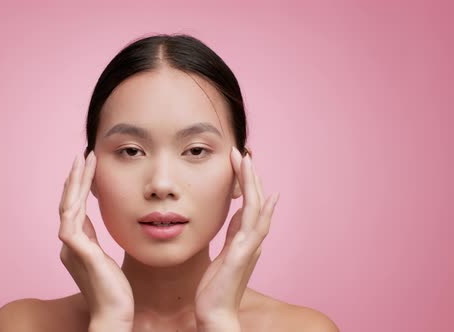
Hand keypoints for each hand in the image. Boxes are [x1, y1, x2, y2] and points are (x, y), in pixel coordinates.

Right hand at [58, 152, 133, 328]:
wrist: (114, 314)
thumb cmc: (114, 289)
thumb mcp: (103, 257)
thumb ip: (93, 240)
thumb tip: (90, 221)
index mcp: (76, 244)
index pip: (75, 208)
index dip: (80, 187)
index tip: (88, 167)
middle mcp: (69, 243)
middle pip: (69, 203)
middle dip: (75, 177)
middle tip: (82, 154)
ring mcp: (71, 248)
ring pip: (69, 206)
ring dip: (76, 182)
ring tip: (84, 160)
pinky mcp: (78, 252)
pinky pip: (72, 221)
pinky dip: (76, 201)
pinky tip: (85, 186)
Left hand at [194, 147, 279, 330]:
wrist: (215, 313)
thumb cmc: (216, 287)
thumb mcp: (222, 254)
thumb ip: (231, 235)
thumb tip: (236, 214)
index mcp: (244, 239)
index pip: (250, 205)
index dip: (248, 183)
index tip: (242, 162)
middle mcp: (251, 241)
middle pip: (257, 201)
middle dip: (251, 176)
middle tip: (245, 152)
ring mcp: (249, 247)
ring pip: (257, 208)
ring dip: (253, 183)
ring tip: (246, 160)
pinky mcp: (242, 255)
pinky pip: (252, 227)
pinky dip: (258, 209)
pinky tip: (262, 194)